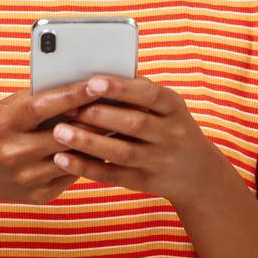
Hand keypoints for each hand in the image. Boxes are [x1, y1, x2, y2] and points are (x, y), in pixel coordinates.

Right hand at [0, 80, 108, 211]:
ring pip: (75, 157)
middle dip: (96, 117)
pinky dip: (89, 160)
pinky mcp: (40, 195)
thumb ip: (36, 98)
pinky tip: (105, 148)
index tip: (97, 81)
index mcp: (4, 125)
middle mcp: (15, 153)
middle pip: (66, 134)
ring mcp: (28, 178)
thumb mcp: (5, 109)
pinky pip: (73, 175)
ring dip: (99, 140)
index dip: (72, 94)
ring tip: (121, 124)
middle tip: (123, 102)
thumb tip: (75, 81)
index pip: (43, 107)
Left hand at [48, 74, 231, 208]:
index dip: (121, 88)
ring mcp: (160, 160)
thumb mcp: (166, 106)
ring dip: (88, 143)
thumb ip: (137, 90)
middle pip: (134, 124)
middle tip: (66, 108)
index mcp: (174, 106)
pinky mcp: (146, 182)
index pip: (149, 94)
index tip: (92, 82)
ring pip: (121, 152)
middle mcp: (171, 134)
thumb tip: (97, 75)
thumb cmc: (169, 126)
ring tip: (59, 132)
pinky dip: (86, 168)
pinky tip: (63, 160)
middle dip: (98, 116)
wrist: (197, 172)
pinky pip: (113, 176)